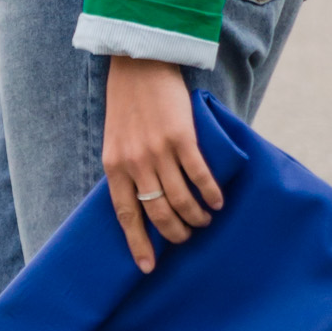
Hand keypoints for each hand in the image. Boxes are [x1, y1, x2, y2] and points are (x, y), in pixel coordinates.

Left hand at [102, 57, 224, 273]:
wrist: (140, 63)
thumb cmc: (128, 103)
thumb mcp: (116, 139)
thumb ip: (126, 167)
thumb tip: (144, 197)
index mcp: (114, 165)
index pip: (125, 215)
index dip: (138, 243)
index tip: (148, 267)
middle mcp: (135, 162)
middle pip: (157, 212)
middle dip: (174, 233)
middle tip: (187, 238)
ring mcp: (158, 150)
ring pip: (180, 198)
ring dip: (195, 216)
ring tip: (204, 221)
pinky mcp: (181, 137)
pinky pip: (199, 175)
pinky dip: (209, 193)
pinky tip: (217, 202)